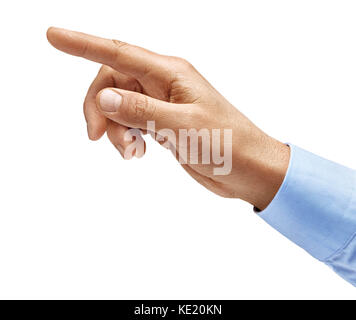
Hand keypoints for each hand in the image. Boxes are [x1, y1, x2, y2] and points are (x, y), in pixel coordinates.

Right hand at [47, 27, 288, 209]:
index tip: (53, 37)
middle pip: (113, 81)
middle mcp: (164, 84)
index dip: (83, 44)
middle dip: (99, 107)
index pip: (119, 53)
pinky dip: (125, 136)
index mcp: (171, 74)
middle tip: (96, 137)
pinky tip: (137, 153)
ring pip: (119, 104)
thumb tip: (105, 96)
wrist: (248, 169)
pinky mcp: (163, 124)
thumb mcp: (183, 127)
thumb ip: (142, 111)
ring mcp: (162, 104)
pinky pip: (130, 122)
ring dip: (114, 128)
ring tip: (131, 153)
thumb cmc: (228, 144)